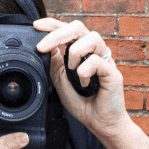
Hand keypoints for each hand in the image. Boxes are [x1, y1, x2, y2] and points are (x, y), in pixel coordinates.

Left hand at [33, 18, 126, 142]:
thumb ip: (55, 64)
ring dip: (75, 52)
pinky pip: (97, 60)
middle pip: (78, 27)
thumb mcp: (59, 82)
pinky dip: (85, 72)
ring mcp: (104, 59)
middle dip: (58, 34)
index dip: (52, 24)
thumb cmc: (82, 102)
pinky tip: (85, 85)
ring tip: (72, 70)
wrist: (98, 123)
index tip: (36, 26)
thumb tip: (48, 47)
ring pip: (92, 37)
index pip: (67, 30)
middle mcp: (93, 51)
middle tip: (43, 47)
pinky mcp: (112, 71)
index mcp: (80, 51)